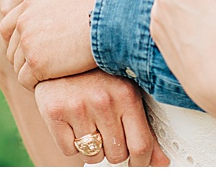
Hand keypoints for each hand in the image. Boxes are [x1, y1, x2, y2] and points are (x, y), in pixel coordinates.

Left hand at [5, 0, 99, 88]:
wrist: (112, 21)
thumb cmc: (100, 4)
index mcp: (30, 3)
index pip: (9, 26)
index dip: (17, 39)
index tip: (32, 47)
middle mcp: (24, 21)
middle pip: (12, 47)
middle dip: (24, 57)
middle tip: (41, 64)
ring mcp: (28, 43)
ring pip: (18, 65)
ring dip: (30, 71)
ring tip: (48, 75)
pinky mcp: (36, 63)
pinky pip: (25, 80)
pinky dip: (34, 84)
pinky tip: (47, 83)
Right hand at [35, 70, 169, 166]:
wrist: (63, 51)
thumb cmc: (101, 73)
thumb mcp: (128, 91)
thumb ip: (145, 128)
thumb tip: (161, 162)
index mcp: (127, 95)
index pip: (141, 145)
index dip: (142, 162)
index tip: (139, 164)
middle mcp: (103, 101)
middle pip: (117, 155)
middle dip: (116, 150)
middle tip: (112, 133)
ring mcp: (77, 107)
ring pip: (92, 155)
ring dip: (94, 148)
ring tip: (93, 125)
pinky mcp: (54, 113)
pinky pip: (68, 150)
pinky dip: (73, 144)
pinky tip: (76, 123)